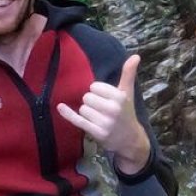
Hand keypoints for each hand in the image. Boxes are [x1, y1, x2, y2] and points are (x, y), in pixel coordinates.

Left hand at [58, 54, 148, 171]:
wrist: (130, 139)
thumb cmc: (126, 112)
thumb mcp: (128, 92)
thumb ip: (128, 73)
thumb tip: (135, 55)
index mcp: (120, 97)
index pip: (94, 87)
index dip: (97, 92)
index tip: (106, 99)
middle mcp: (113, 109)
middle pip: (87, 97)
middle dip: (92, 103)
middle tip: (102, 111)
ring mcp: (105, 122)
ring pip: (82, 109)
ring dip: (87, 113)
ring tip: (100, 119)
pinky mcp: (96, 133)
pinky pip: (78, 120)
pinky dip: (68, 114)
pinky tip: (60, 107)